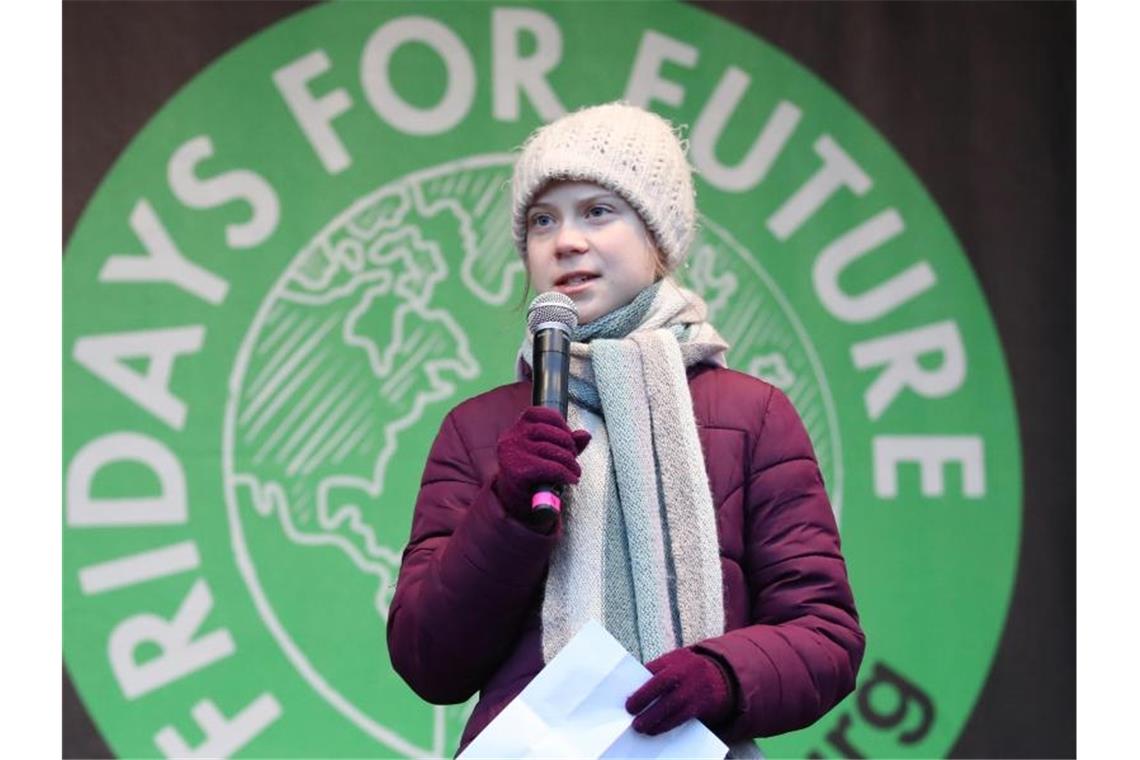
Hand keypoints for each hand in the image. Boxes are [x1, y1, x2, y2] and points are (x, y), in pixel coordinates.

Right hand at [493, 406, 590, 523]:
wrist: (514, 500)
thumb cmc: (533, 473)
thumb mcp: (549, 453)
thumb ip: (567, 441)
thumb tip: (585, 435)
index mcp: (516, 428)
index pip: (538, 413)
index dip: (559, 422)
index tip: (569, 436)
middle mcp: (511, 438)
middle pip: (546, 432)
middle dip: (567, 444)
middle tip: (574, 458)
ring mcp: (512, 454)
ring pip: (549, 450)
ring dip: (569, 461)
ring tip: (575, 471)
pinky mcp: (517, 471)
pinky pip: (549, 468)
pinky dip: (565, 473)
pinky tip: (570, 479)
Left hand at [625, 648, 733, 735]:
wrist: (720, 676)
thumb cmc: (687, 670)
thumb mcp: (675, 662)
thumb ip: (657, 671)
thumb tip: (633, 689)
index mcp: (675, 658)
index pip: (654, 668)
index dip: (640, 683)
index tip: (627, 697)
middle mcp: (685, 671)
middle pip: (662, 683)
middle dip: (644, 698)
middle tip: (630, 711)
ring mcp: (693, 687)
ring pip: (672, 704)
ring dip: (654, 717)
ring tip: (640, 726)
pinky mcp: (699, 705)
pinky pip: (681, 716)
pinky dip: (666, 725)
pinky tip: (655, 729)